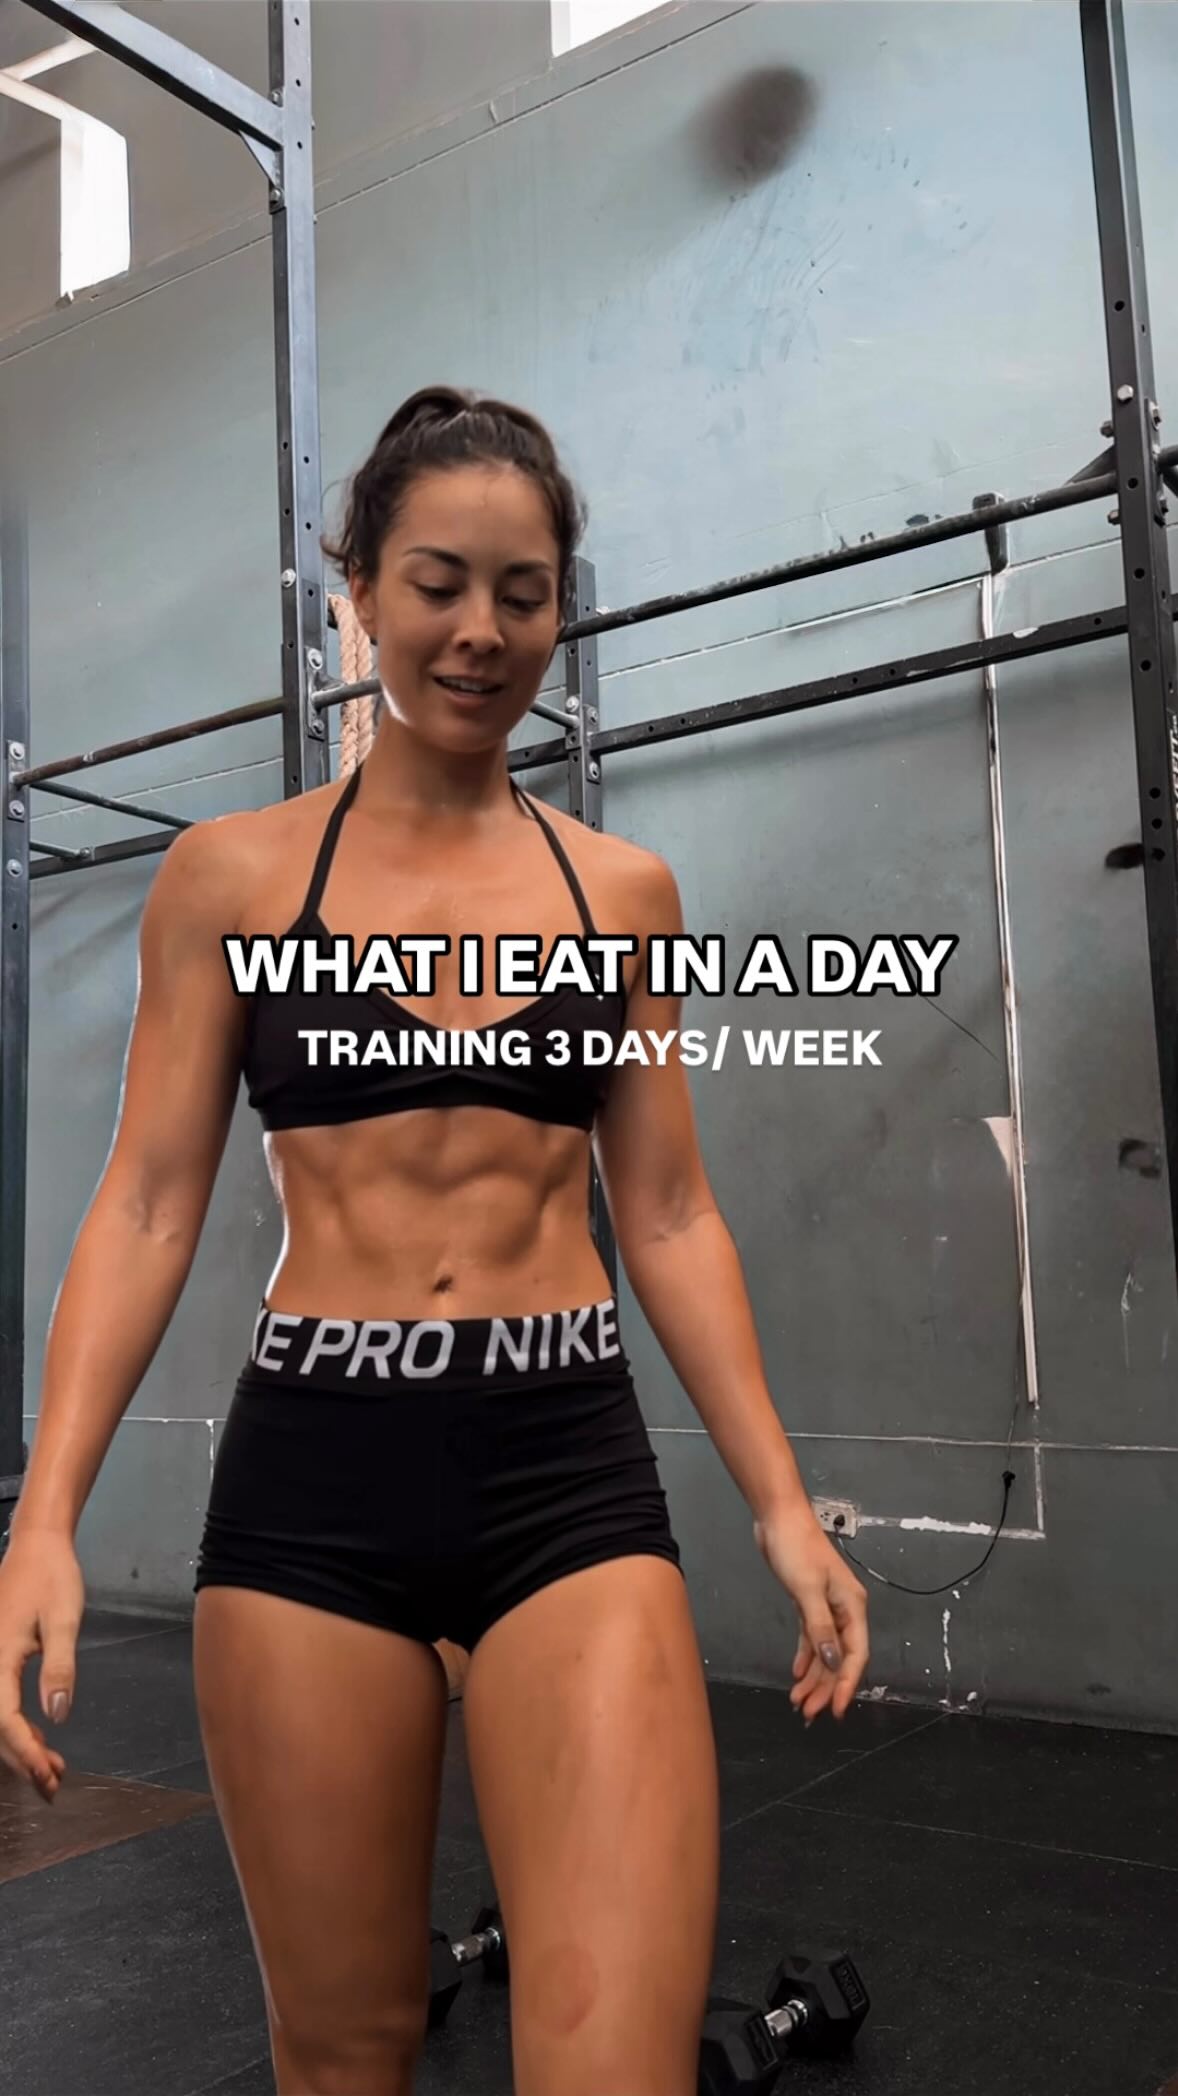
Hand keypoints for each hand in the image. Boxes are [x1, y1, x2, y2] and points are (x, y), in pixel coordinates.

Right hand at [0, 1528, 83, 1800]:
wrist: (37, 1545)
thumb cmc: (52, 1577)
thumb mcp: (63, 1619)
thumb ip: (59, 1667)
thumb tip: (57, 1716)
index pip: (3, 1719)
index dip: (24, 1752)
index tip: (49, 1775)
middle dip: (21, 1759)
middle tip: (54, 1786)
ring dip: (19, 1746)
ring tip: (53, 1770)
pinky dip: (17, 1725)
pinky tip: (40, 1737)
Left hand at [753, 1507, 868, 1722]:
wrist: (778, 1518)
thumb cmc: (796, 1549)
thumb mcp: (807, 1590)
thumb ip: (821, 1628)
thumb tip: (834, 1664)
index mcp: (852, 1607)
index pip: (855, 1655)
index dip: (847, 1685)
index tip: (837, 1711)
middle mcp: (844, 1610)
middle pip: (839, 1658)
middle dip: (826, 1687)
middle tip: (808, 1712)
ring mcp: (827, 1607)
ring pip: (825, 1651)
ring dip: (813, 1677)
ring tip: (798, 1701)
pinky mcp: (809, 1602)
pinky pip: (812, 1637)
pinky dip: (806, 1656)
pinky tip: (797, 1673)